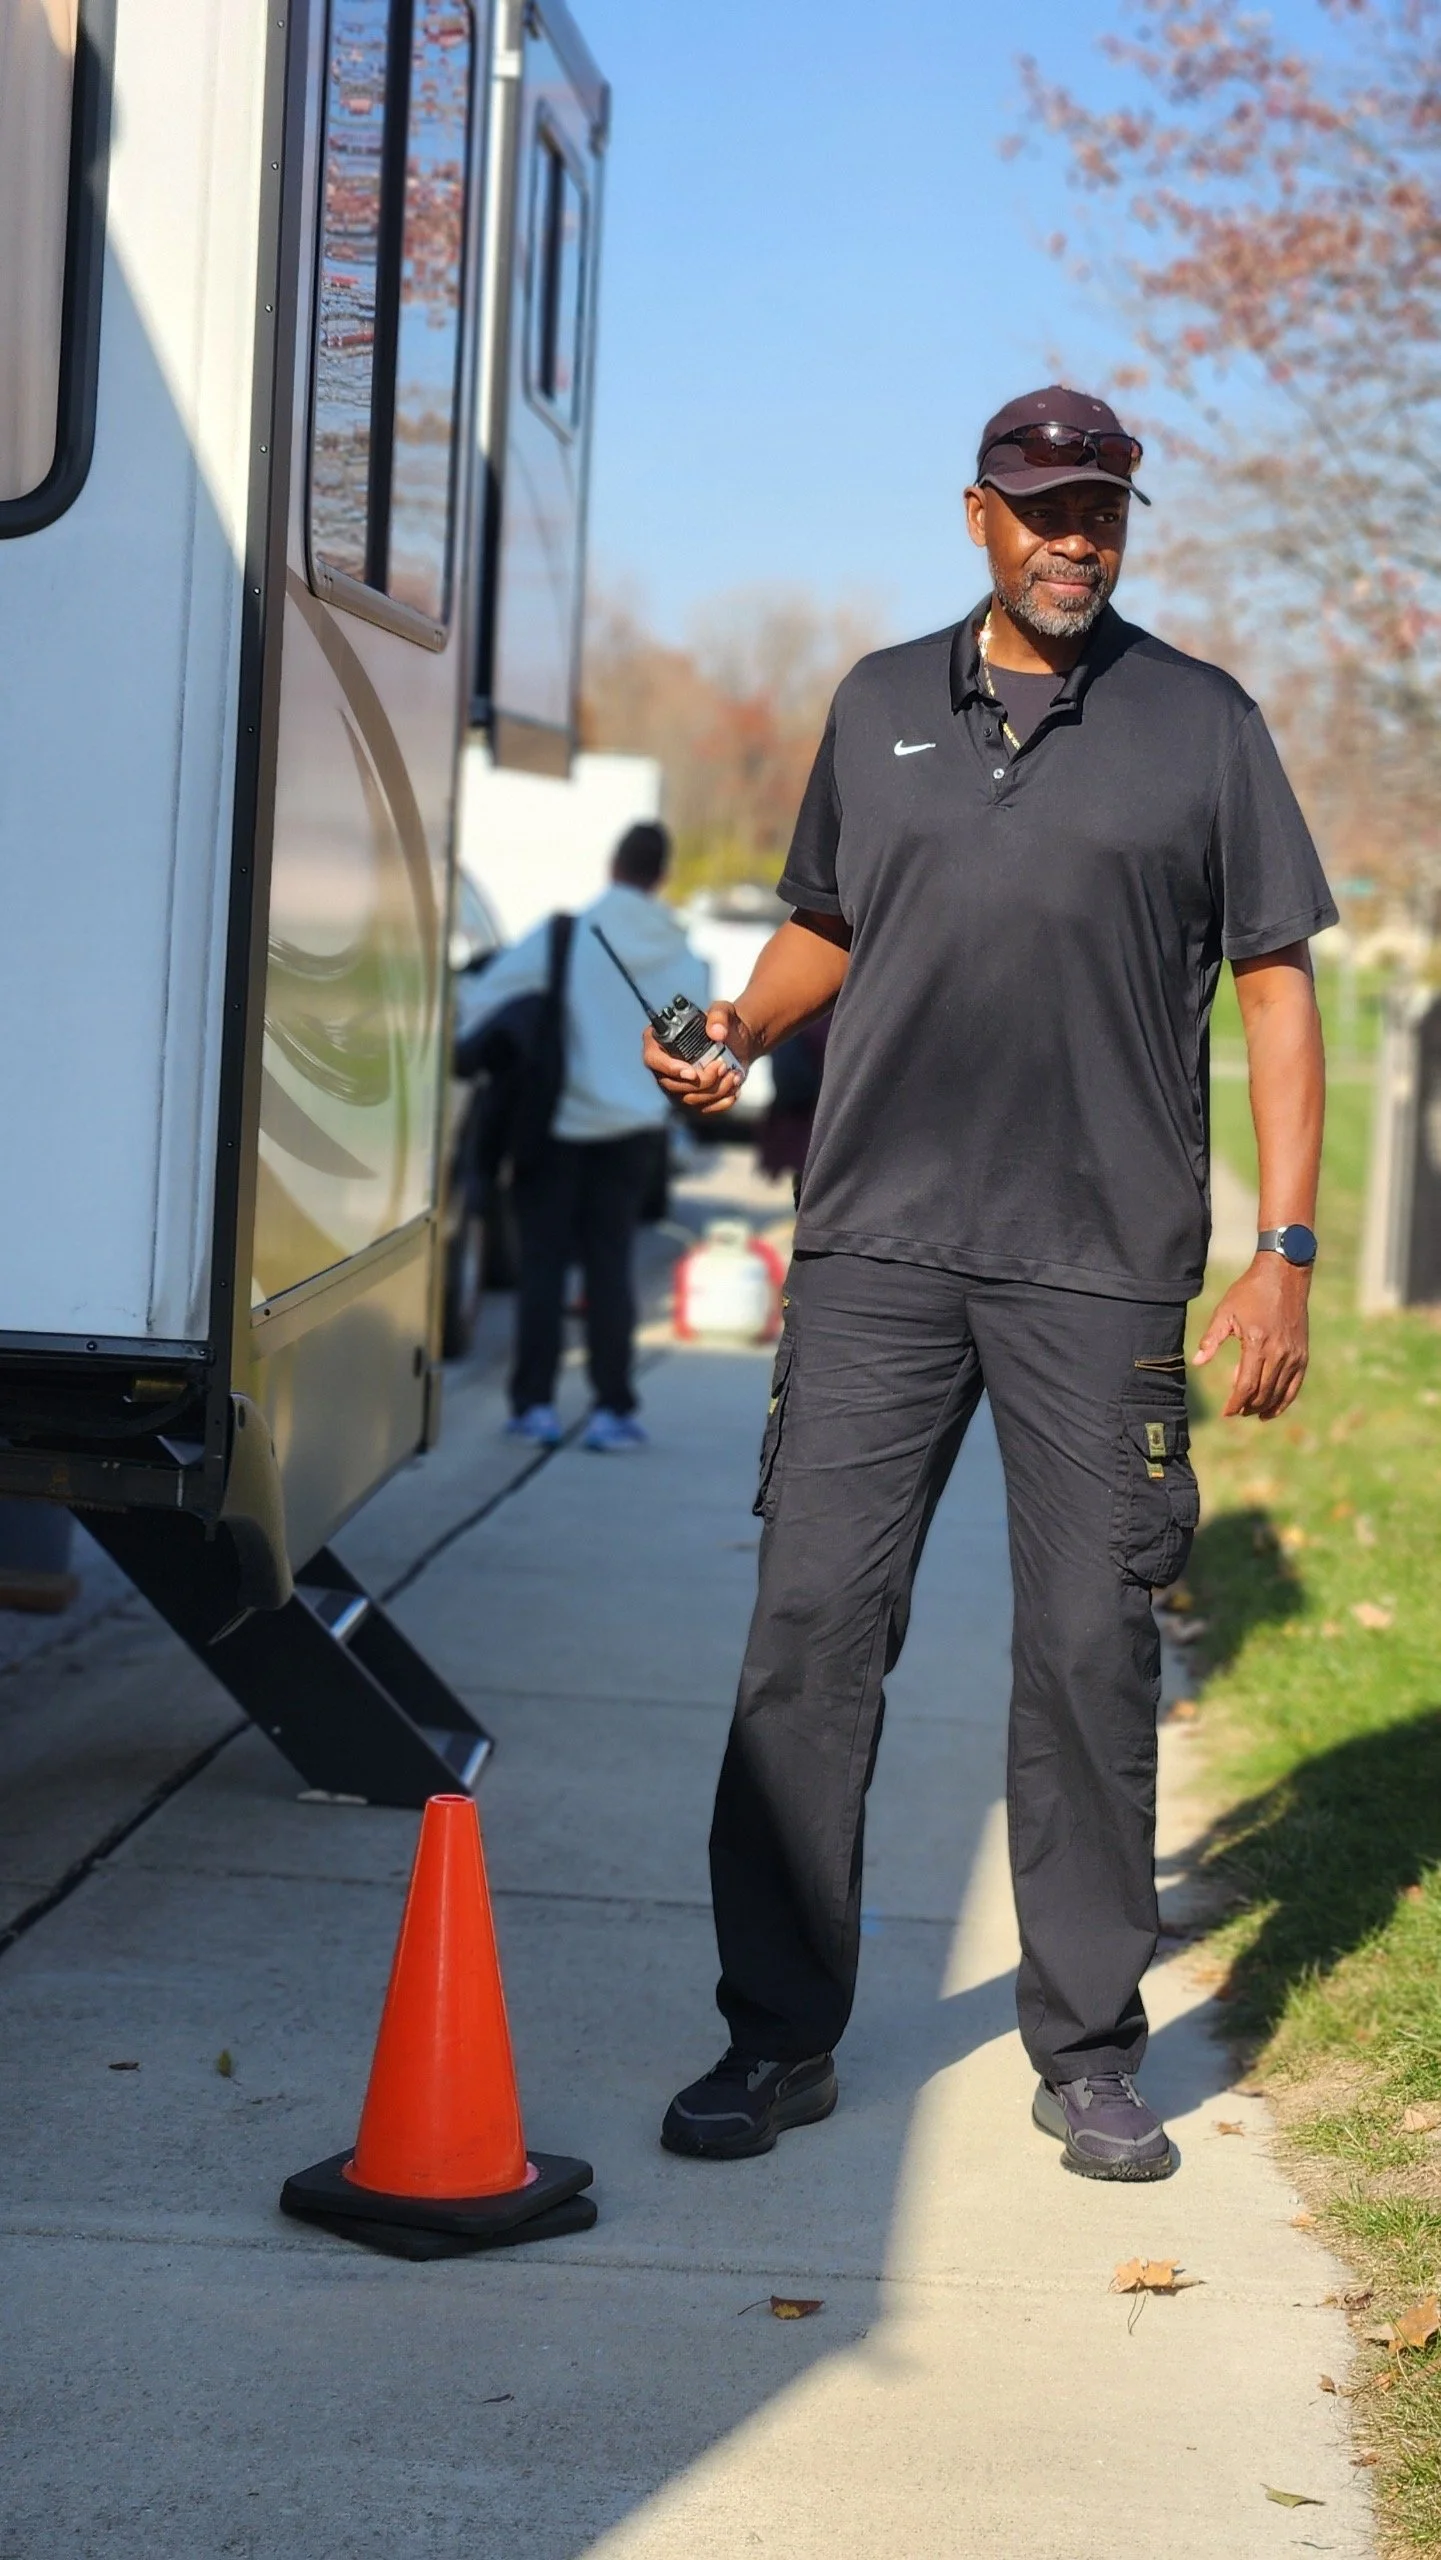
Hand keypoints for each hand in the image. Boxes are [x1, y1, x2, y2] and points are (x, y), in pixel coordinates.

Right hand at [642, 1003, 756, 1116]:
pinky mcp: (693, 1097)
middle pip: (672, 1084)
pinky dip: (721, 1102)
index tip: (692, 1072)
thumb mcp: (724, 1011)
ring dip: (714, 1090)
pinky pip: (702, 1108)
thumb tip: (716, 1033)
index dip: (669, 1068)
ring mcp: (677, 1085)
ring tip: (732, 1074)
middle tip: (722, 1066)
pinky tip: (734, 1089)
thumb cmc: (724, 1024)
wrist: (739, 1042)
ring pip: (689, 1099)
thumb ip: (719, 1015)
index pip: (652, 1059)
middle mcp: (664, 1066)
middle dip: (701, 1080)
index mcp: (660, 1041)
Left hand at [1192, 1255, 1310, 1418]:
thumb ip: (1211, 1339)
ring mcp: (1293, 1355)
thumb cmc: (1250, 1292)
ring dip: (1263, 1407)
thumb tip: (1197, 1362)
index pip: (1245, 1385)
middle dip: (1247, 1407)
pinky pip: (1294, 1386)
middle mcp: (1278, 1352)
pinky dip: (1283, 1401)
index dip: (1234, 1403)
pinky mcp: (1302, 1354)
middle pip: (1262, 1393)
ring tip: (1250, 1413)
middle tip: (1234, 1411)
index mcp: (1256, 1343)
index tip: (1225, 1413)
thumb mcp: (1225, 1312)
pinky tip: (1272, 1410)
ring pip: (1278, 1392)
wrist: (1284, 1276)